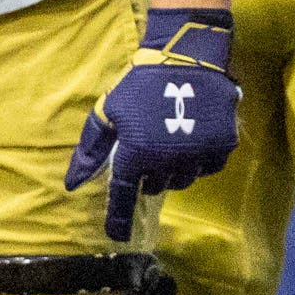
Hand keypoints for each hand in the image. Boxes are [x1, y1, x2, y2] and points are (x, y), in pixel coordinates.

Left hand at [66, 9, 241, 242]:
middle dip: (147, 174)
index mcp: (136, 153)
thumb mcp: (107, 112)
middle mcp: (167, 161)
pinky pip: (206, 169)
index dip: (118, 217)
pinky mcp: (221, 147)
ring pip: (181, 180)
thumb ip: (90, 149)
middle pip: (154, 186)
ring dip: (172, 169)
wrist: (186, 58)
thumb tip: (72, 183)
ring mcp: (197, 156)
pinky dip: (197, 160)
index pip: (123, 194)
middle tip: (147, 148)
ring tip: (169, 139)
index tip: (115, 235)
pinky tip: (191, 138)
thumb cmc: (139, 85)